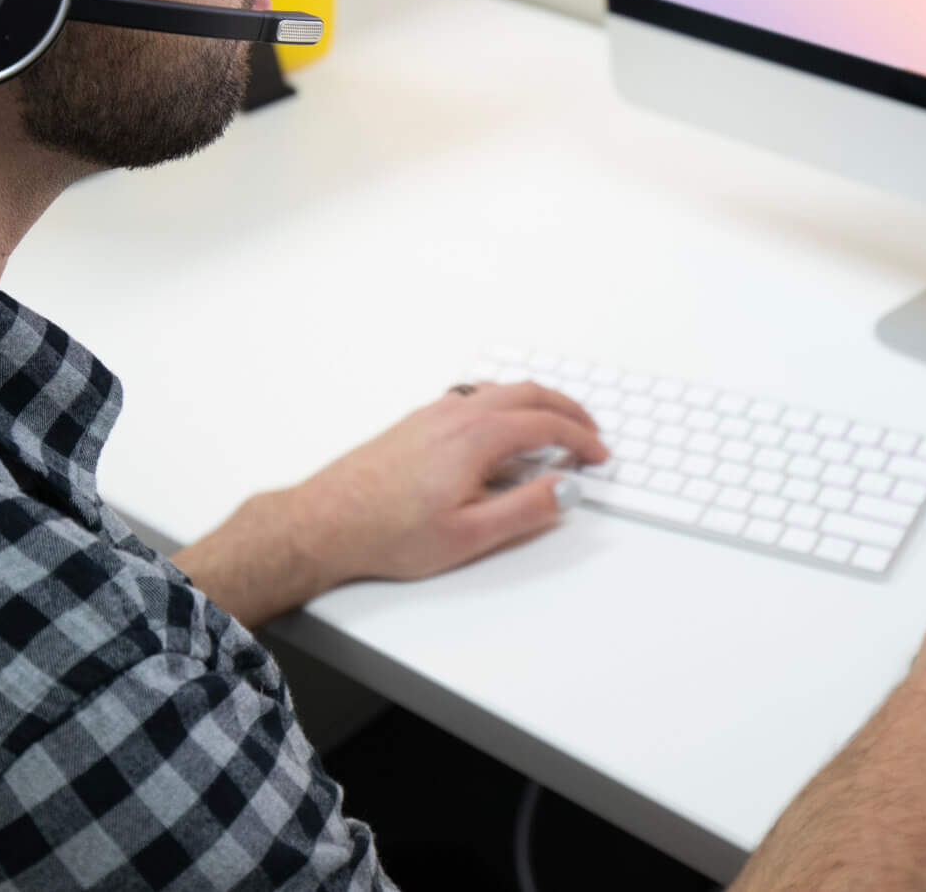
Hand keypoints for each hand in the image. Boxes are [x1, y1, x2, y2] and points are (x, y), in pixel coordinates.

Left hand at [291, 380, 609, 587]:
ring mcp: (434, 413)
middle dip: (566, 408)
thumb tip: (566, 488)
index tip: (598, 455)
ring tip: (553, 427)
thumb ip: (526, 509)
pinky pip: (474, 396)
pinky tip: (499, 429)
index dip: (580, 438)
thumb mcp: (470, 535)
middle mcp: (457, 414)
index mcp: (476, 437)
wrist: (327, 522)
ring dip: (535, 402)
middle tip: (589, 431)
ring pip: (499, 389)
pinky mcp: (417, 422)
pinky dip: (504, 403)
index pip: (545, 424)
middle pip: (527, 392)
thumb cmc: (389, 532)